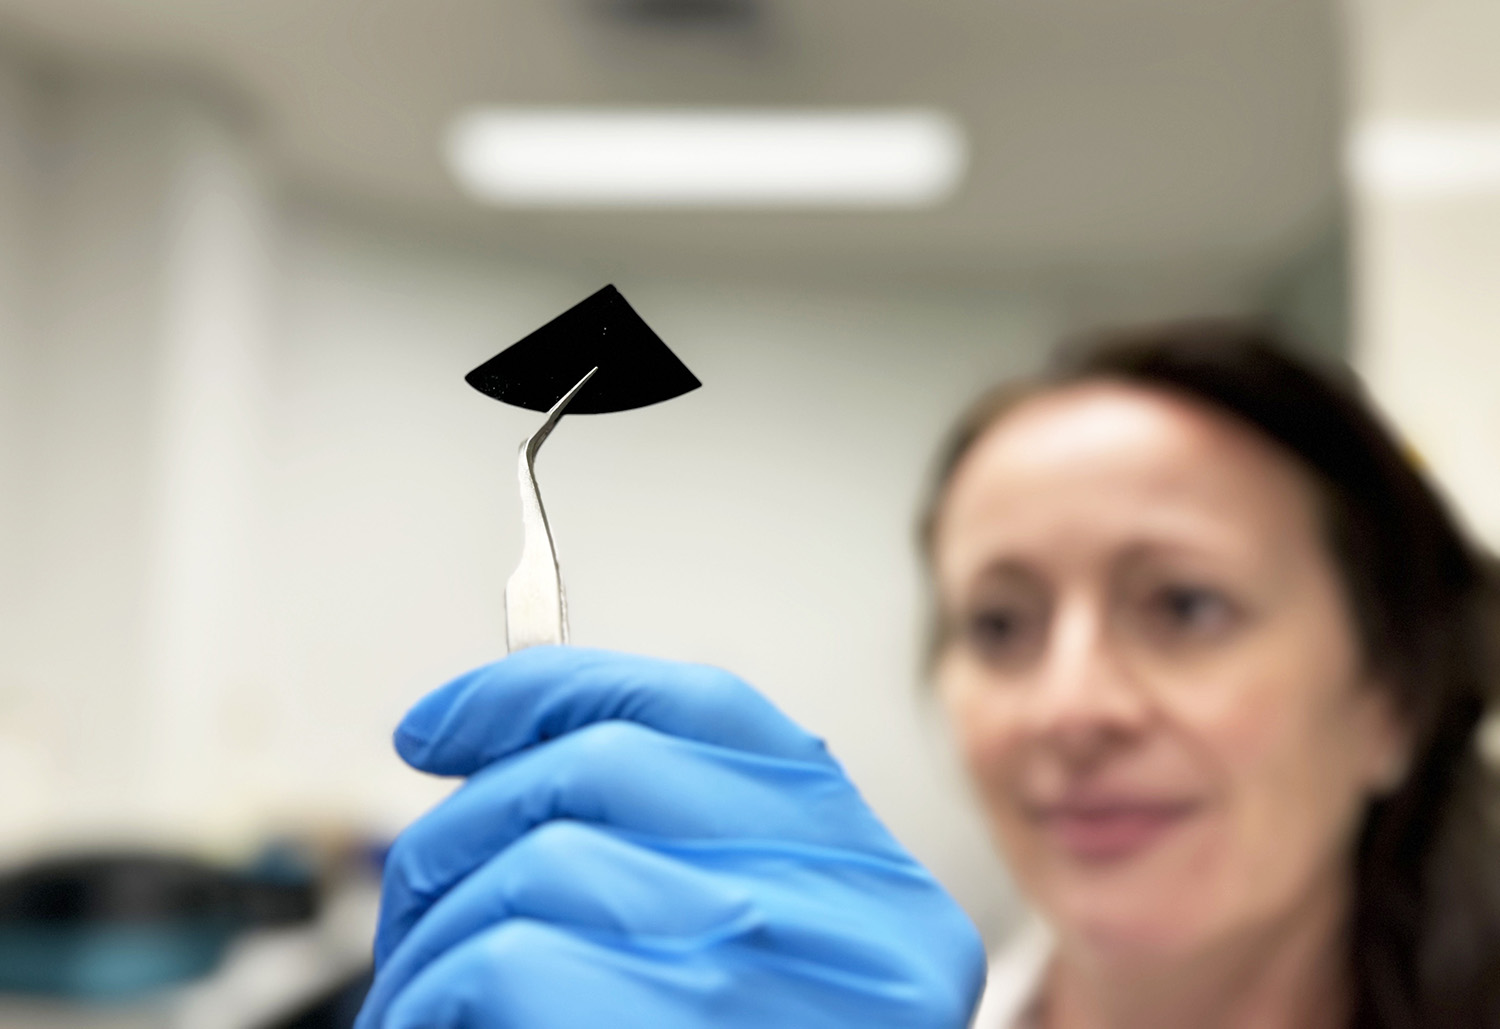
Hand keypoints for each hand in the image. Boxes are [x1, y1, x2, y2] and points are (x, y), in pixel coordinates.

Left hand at [356, 646, 984, 1027]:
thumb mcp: (761, 971)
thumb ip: (683, 860)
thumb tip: (508, 744)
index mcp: (868, 882)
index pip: (701, 707)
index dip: (549, 692)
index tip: (446, 721)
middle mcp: (841, 917)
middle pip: (598, 767)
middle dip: (464, 822)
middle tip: (418, 899)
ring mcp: (760, 984)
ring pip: (530, 863)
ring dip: (433, 938)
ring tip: (427, 1006)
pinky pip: (501, 962)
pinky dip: (431, 1002)